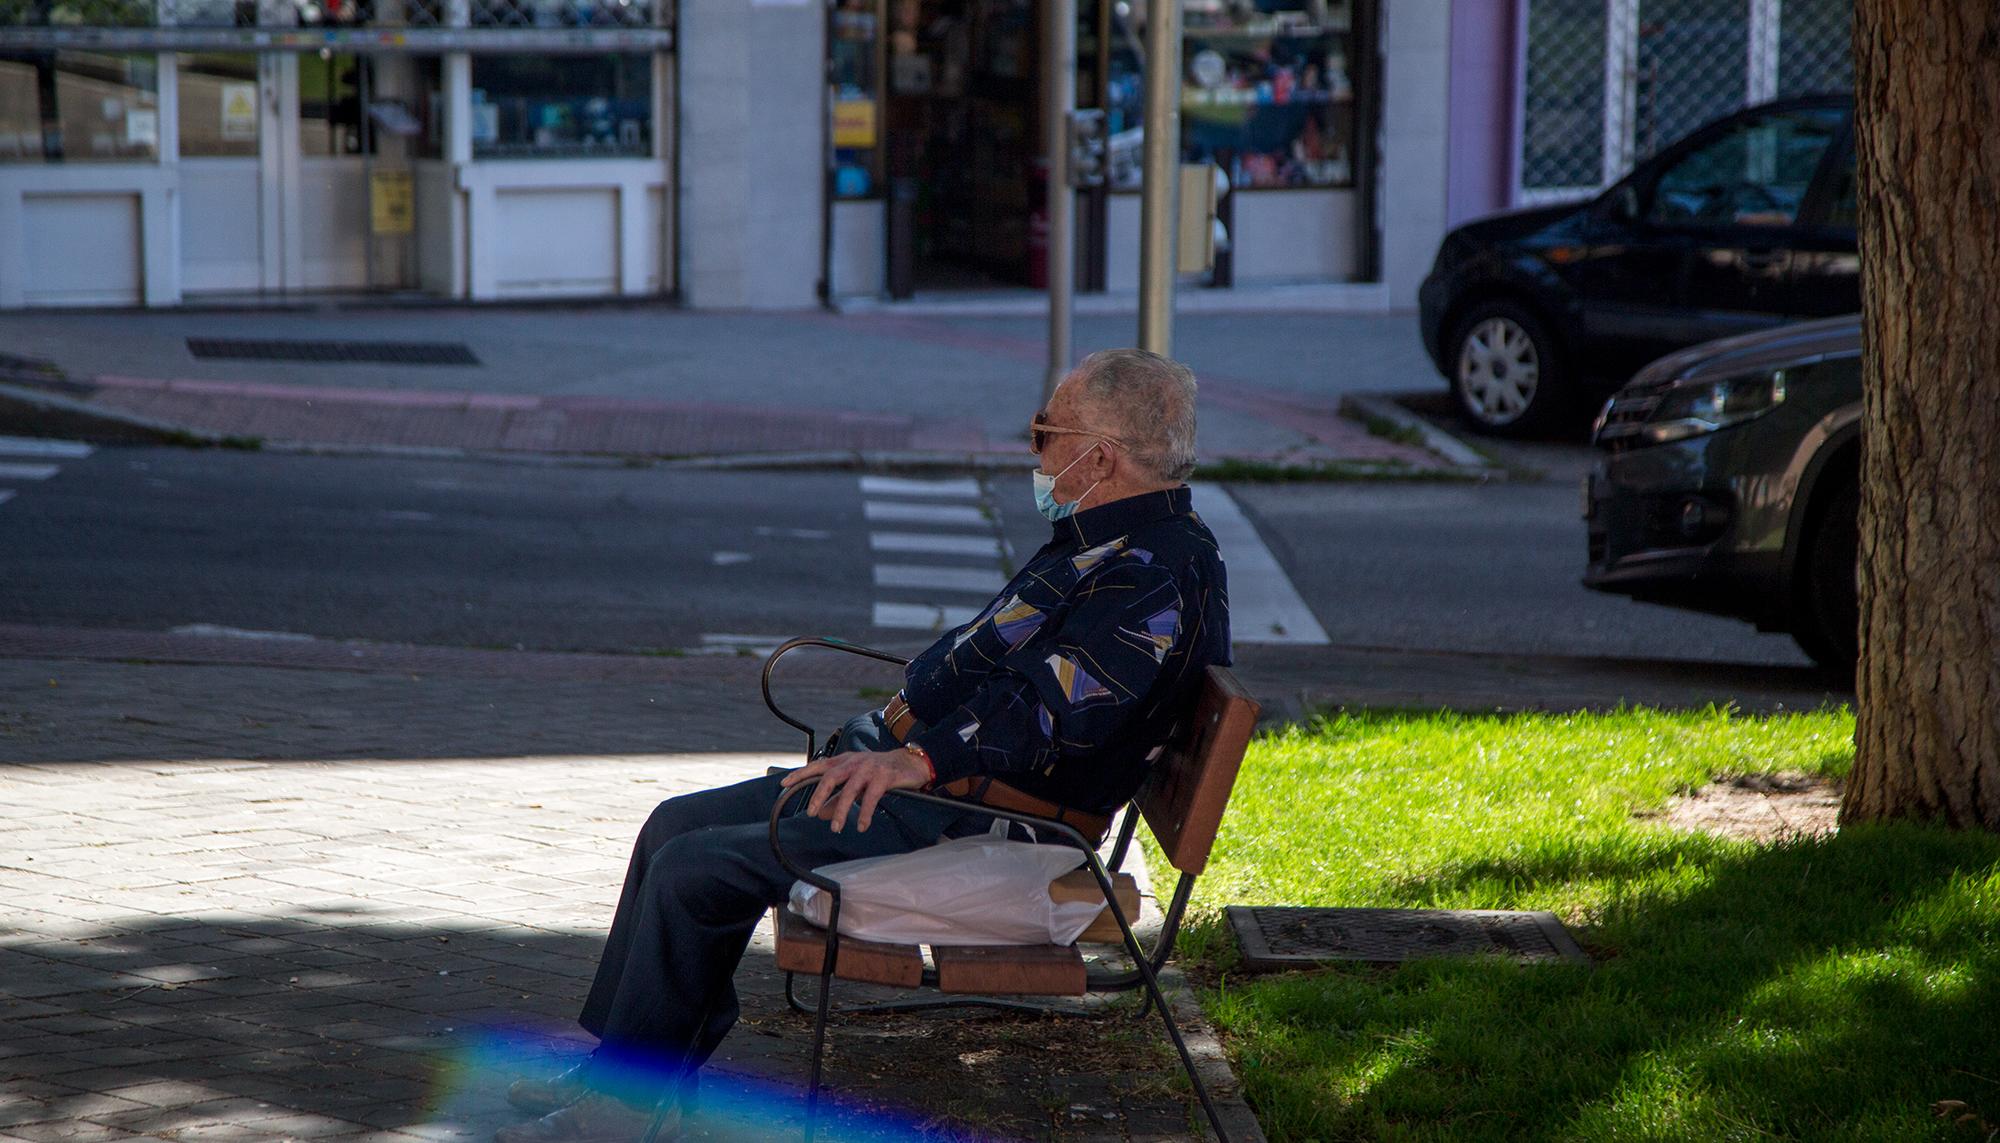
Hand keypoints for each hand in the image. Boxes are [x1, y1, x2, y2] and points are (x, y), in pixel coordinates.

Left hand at [779, 749, 930, 833]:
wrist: (910, 763)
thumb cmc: (880, 773)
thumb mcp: (856, 784)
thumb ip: (837, 798)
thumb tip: (821, 814)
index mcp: (844, 761)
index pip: (818, 766)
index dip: (800, 774)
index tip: (784, 783)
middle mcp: (854, 762)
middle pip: (830, 776)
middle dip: (819, 795)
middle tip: (812, 813)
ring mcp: (869, 768)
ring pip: (850, 789)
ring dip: (841, 810)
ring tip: (837, 828)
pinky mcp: (884, 776)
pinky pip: (872, 797)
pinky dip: (865, 813)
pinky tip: (862, 826)